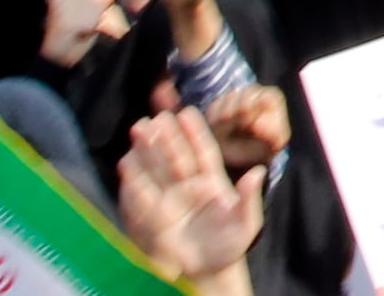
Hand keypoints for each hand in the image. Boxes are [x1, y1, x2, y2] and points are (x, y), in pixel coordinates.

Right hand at [114, 107, 269, 294]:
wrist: (207, 271)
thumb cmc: (230, 246)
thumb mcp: (246, 223)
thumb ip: (249, 199)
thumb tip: (257, 173)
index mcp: (212, 182)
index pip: (203, 152)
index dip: (195, 132)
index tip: (186, 112)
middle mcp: (188, 186)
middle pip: (176, 156)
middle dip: (166, 136)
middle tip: (155, 116)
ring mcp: (169, 199)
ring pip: (157, 169)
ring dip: (147, 150)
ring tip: (138, 128)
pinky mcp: (152, 217)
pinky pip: (141, 194)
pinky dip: (134, 177)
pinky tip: (126, 160)